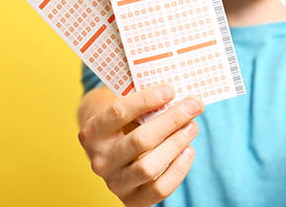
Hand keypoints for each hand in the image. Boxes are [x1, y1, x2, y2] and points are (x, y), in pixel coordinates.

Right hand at [77, 85, 202, 206]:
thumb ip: (148, 102)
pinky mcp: (132, 200)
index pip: (118, 112)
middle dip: (172, 120)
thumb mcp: (127, 106)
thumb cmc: (126, 121)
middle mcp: (100, 160)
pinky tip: (188, 150)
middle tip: (193, 105)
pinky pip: (160, 189)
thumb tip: (185, 99)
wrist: (112, 150)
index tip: (170, 89)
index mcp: (92, 132)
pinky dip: (179, 169)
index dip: (147, 100)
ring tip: (192, 126)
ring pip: (149, 167)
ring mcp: (115, 183)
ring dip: (177, 143)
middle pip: (140, 140)